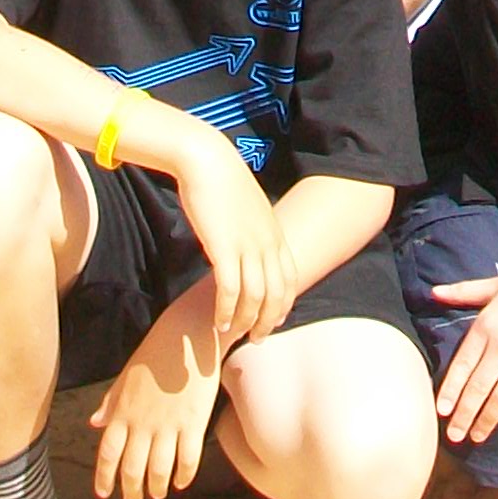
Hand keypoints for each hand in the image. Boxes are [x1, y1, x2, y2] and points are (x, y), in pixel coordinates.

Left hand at [90, 298, 223, 498]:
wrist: (187, 336)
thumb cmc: (156, 354)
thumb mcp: (126, 377)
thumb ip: (110, 403)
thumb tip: (94, 422)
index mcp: (122, 412)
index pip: (108, 453)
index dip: (104, 477)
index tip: (104, 493)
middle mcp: (142, 423)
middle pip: (132, 468)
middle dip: (132, 491)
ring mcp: (168, 424)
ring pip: (159, 469)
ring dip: (157, 487)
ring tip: (158, 494)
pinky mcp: (194, 422)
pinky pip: (188, 458)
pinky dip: (184, 475)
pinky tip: (182, 482)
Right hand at [166, 127, 290, 345]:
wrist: (208, 160)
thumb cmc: (224, 184)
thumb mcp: (249, 209)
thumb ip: (255, 230)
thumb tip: (251, 248)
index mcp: (276, 234)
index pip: (290, 279)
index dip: (283, 305)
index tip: (272, 320)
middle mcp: (267, 243)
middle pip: (277, 294)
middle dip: (268, 321)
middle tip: (255, 338)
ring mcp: (247, 245)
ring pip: (255, 297)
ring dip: (245, 320)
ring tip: (232, 333)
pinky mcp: (222, 247)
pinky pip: (229, 289)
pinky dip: (225, 310)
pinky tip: (218, 321)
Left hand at [430, 248, 497, 446]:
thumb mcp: (495, 285)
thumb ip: (463, 292)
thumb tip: (433, 292)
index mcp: (486, 326)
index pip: (462, 366)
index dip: (450, 390)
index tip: (441, 411)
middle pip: (479, 388)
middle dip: (464, 414)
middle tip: (453, 436)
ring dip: (489, 420)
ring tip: (477, 438)